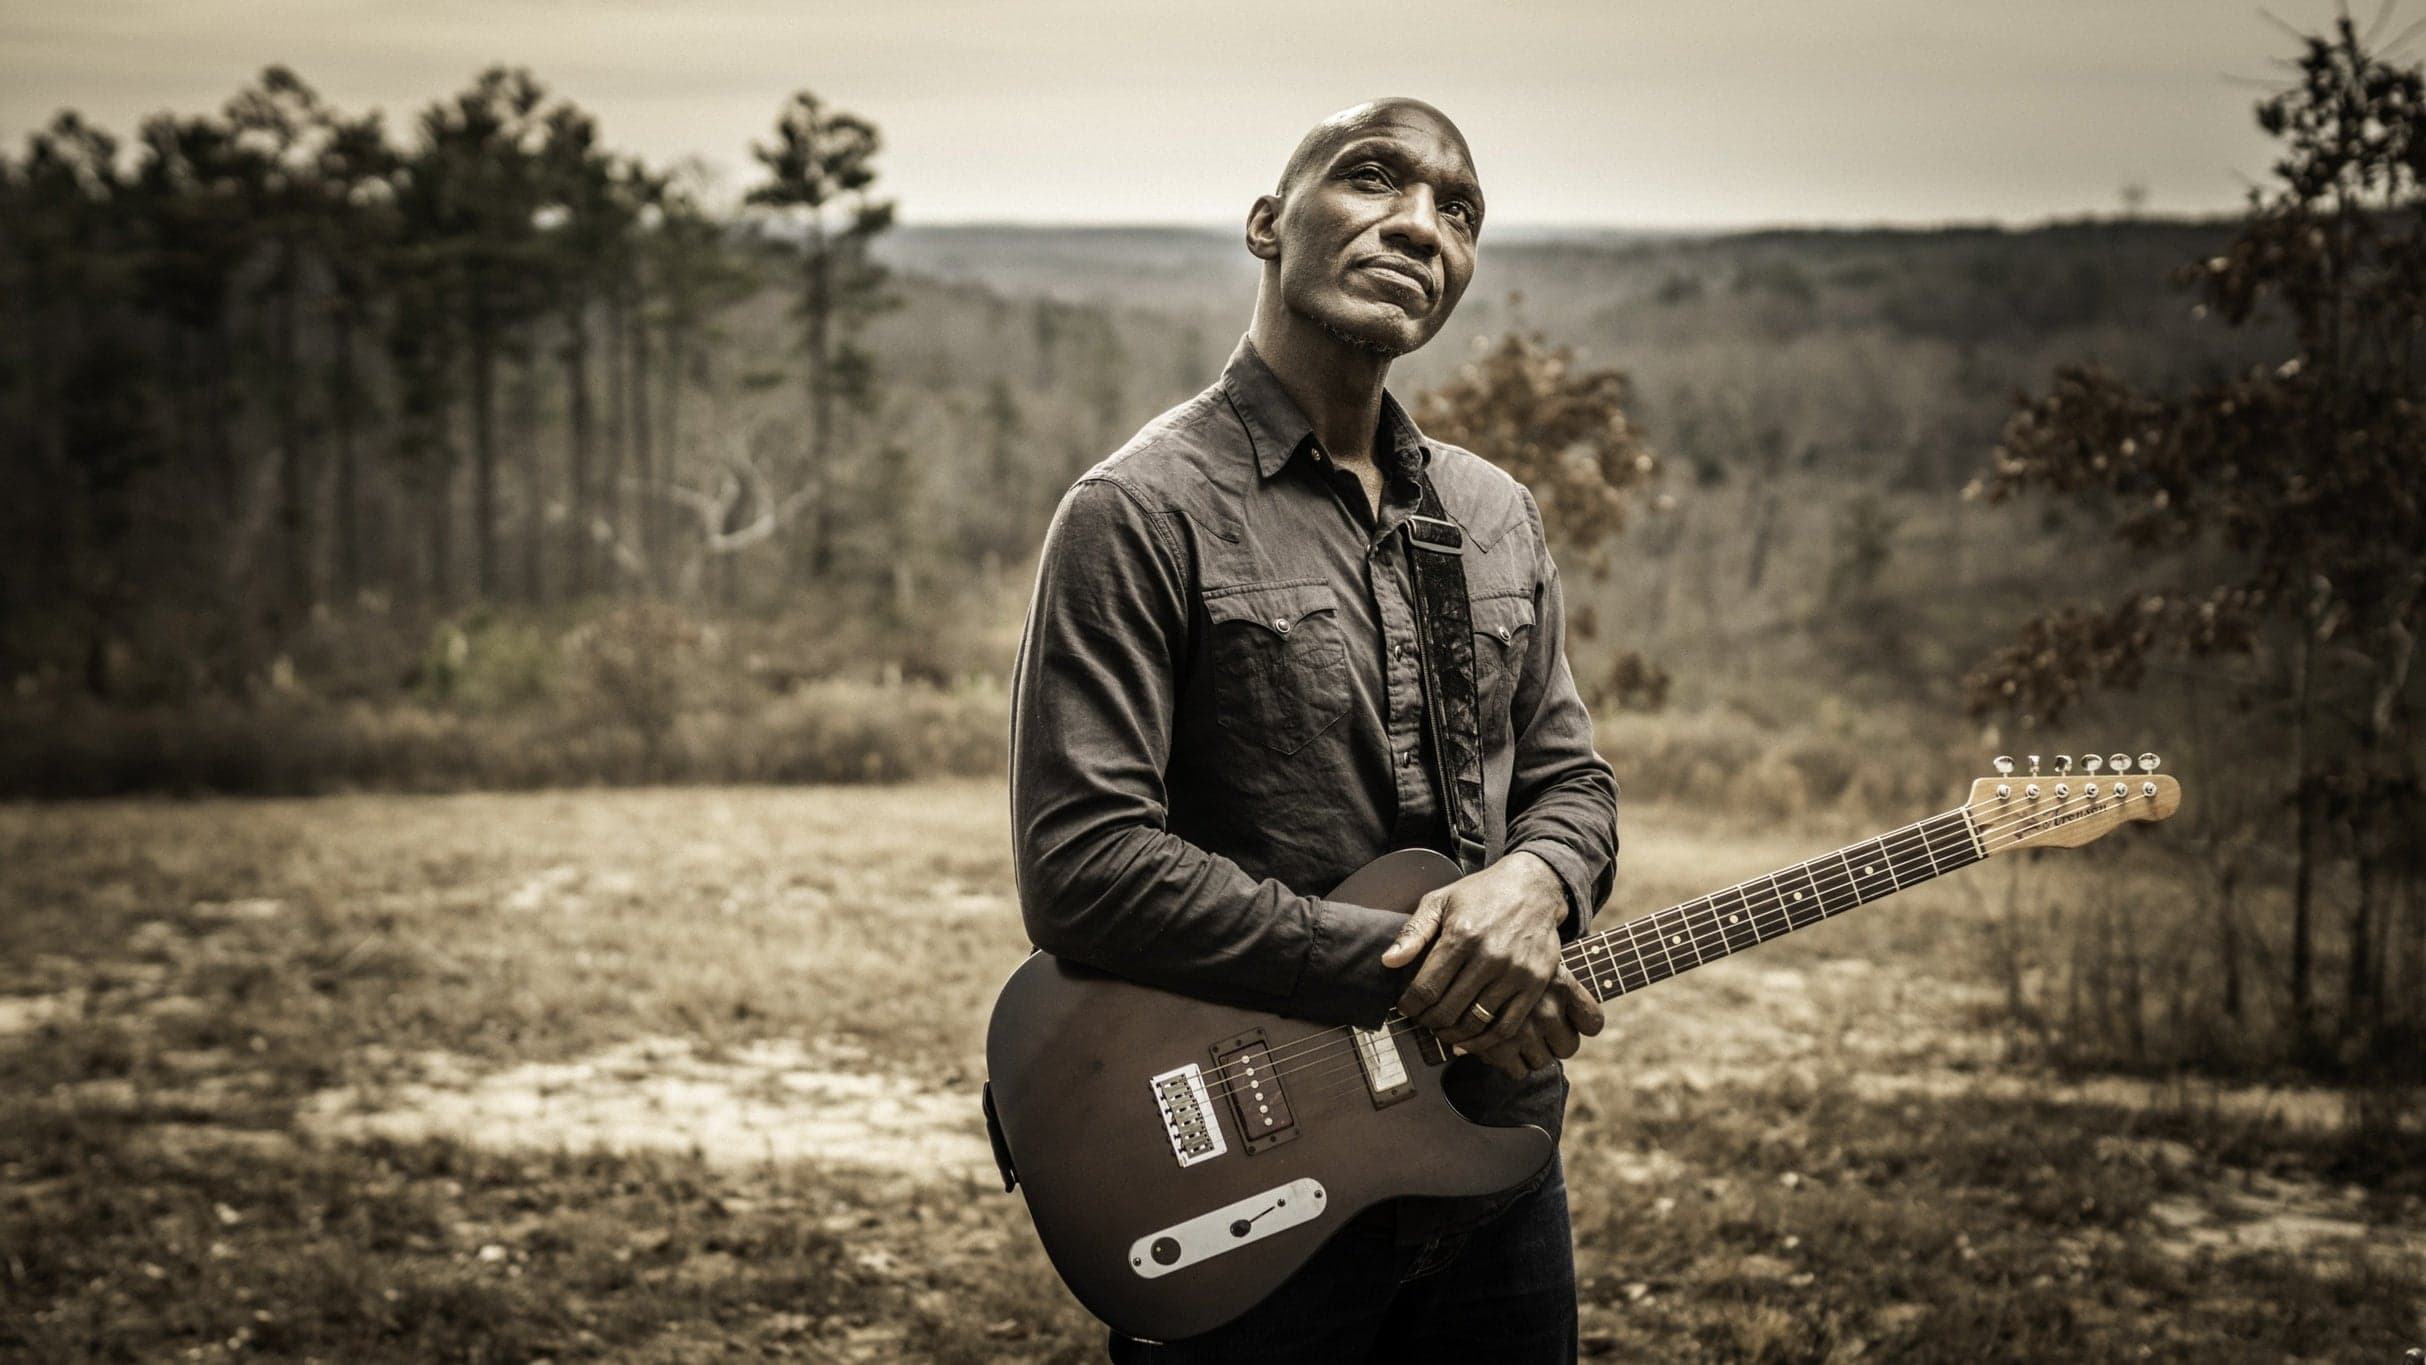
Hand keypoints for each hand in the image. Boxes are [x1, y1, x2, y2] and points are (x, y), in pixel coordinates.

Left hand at [1380, 851, 1604, 1077]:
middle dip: (1428, 1021)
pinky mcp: (1536, 984)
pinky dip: (1484, 1041)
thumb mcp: (1440, 901)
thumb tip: (1388, 962)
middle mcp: (1490, 956)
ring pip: (1475, 1022)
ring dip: (1452, 1034)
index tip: (1405, 1007)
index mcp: (1461, 936)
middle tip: (1423, 1019)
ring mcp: (1515, 972)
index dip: (1410, 1006)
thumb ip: (1413, 932)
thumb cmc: (1480, 894)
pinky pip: (1507, 1026)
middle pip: (1448, 1010)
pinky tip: (1469, 1040)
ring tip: (1442, 1028)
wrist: (1532, 887)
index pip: (1426, 988)